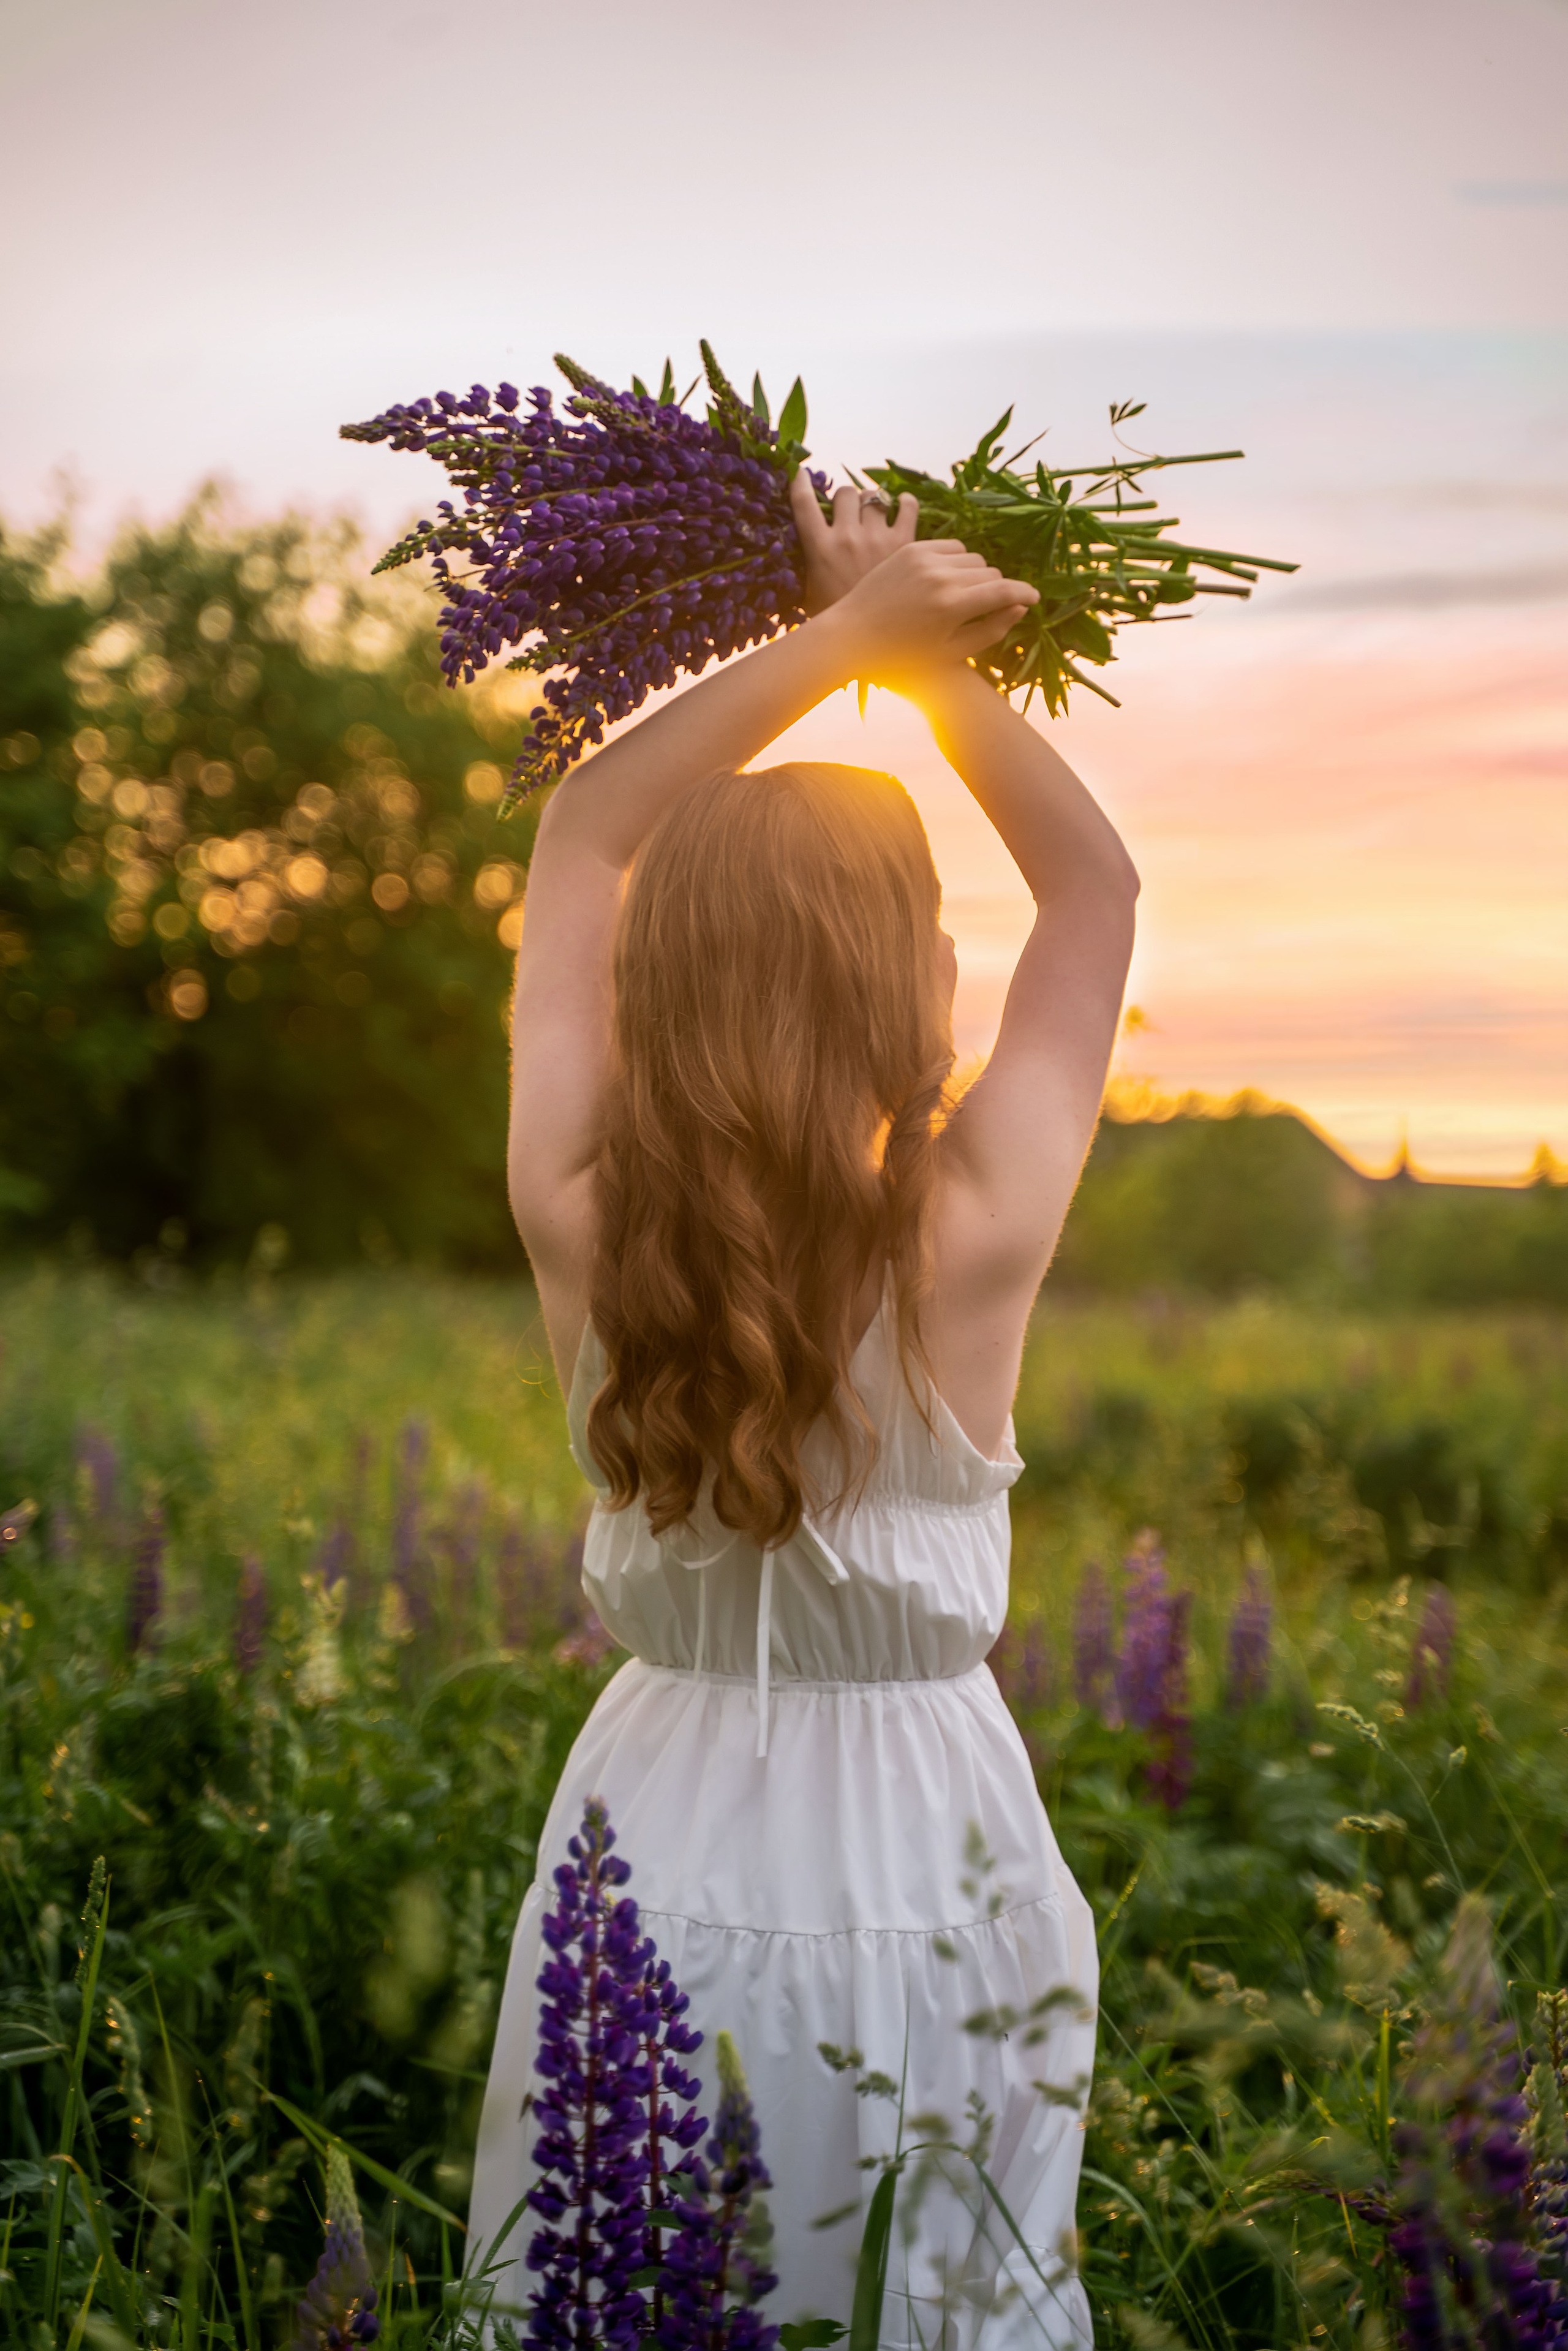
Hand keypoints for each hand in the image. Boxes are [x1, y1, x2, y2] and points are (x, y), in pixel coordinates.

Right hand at [790, 470, 919, 613]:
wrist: (868, 640)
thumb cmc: (837, 620)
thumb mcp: (809, 595)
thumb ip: (808, 568)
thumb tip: (798, 556)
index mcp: (819, 548)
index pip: (802, 502)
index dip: (799, 482)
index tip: (801, 473)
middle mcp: (846, 537)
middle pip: (845, 493)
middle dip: (848, 498)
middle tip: (853, 510)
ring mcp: (876, 538)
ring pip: (874, 495)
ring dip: (874, 500)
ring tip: (878, 510)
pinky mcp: (903, 543)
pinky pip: (907, 506)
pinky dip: (905, 502)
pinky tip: (903, 505)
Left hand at [817, 539, 1038, 689]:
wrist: (852, 636)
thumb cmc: (902, 656)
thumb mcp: (950, 652)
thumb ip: (990, 630)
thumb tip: (1020, 608)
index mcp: (952, 606)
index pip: (1005, 591)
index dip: (1025, 594)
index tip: (1034, 598)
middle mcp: (940, 576)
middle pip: (990, 572)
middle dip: (996, 589)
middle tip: (990, 606)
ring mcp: (923, 558)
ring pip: (972, 557)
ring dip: (976, 574)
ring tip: (964, 595)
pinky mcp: (909, 548)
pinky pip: (950, 546)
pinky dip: (956, 561)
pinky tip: (946, 578)